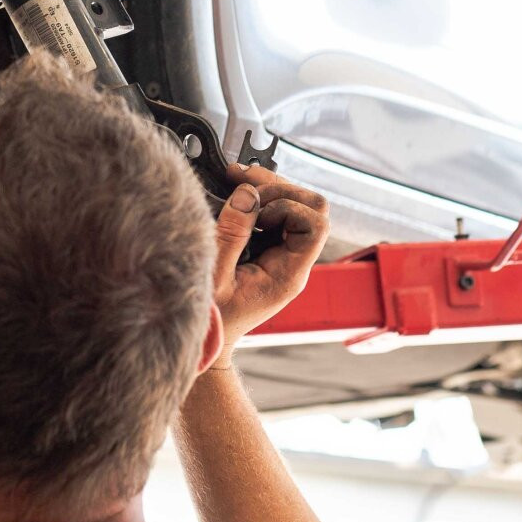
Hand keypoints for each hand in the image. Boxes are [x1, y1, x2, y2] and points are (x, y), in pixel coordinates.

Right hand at [207, 164, 329, 364]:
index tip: (255, 210)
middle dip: (278, 187)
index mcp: (288, 274)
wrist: (206, 342)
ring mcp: (282, 255)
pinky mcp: (267, 250)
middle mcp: (292, 263)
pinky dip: (257, 198)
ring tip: (233, 179)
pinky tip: (234, 192)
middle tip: (241, 180)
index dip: (287, 206)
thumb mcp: (214, 277)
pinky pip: (275, 215)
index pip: (315, 225)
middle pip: (311, 208)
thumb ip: (231, 236)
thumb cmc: (211, 322)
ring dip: (267, 188)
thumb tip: (246, 195)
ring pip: (295, 205)